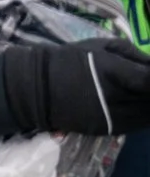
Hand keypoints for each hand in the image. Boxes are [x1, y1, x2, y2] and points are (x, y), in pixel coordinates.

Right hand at [1, 38, 149, 134]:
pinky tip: (138, 105)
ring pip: (148, 114)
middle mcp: (116, 98)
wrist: (37, 88)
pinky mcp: (111, 130)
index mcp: (112, 72)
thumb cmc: (69, 60)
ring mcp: (114, 118)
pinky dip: (144, 114)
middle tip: (148, 81)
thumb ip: (133, 55)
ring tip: (143, 93)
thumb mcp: (99, 46)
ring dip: (149, 103)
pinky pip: (139, 124)